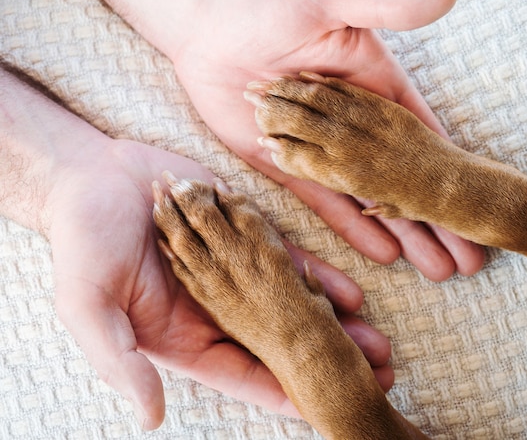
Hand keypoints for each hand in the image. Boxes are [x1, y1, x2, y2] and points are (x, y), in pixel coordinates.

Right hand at [47, 137, 391, 429]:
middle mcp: (218, 309)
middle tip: (372, 377)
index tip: (325, 412)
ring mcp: (236, 272)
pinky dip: (318, 279)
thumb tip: (151, 417)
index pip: (244, 375)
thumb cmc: (82, 243)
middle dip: (325, 363)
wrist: (91, 177)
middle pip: (281, 346)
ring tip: (376, 343)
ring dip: (334, 325)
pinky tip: (351, 295)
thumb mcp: (89, 307)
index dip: (284, 394)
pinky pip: (288, 261)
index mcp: (186, 335)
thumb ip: (121, 360)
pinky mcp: (245, 233)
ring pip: (293, 306)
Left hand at [172, 0, 484, 279]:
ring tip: (436, 267)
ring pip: (370, 196)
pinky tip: (383, 252)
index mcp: (370, 85)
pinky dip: (353, 224)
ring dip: (404, 232)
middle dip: (435, 216)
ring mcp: (320, 146)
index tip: (478, 200)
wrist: (206, 28)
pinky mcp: (286, 162)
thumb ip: (388, 5)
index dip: (452, 165)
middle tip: (465, 259)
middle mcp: (351, 122)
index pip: (422, 130)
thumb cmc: (270, 1)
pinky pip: (324, 198)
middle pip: (403, 175)